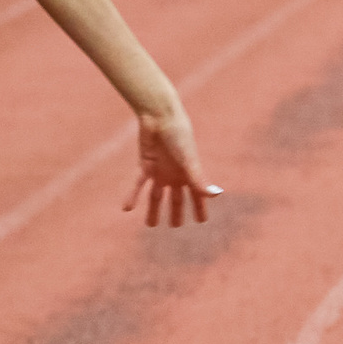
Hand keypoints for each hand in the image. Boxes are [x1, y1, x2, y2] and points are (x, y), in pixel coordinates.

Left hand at [124, 107, 220, 225]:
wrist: (160, 117)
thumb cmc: (179, 135)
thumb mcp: (190, 159)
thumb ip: (199, 179)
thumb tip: (216, 195)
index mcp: (189, 173)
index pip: (196, 195)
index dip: (199, 208)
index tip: (201, 221)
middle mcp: (175, 174)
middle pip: (175, 198)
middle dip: (176, 212)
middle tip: (175, 226)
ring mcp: (159, 171)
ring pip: (156, 196)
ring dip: (153, 210)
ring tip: (151, 225)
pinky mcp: (144, 165)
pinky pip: (137, 184)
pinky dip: (132, 196)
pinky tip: (126, 209)